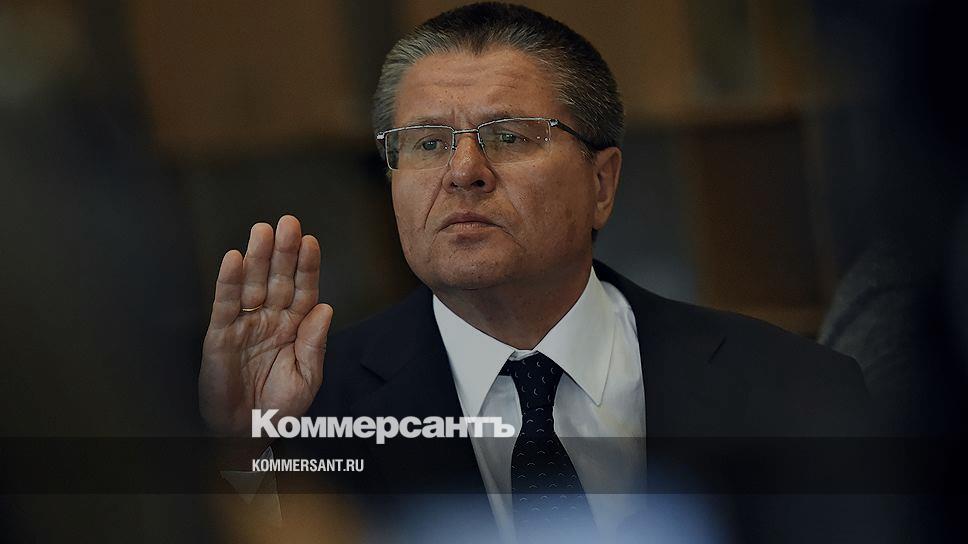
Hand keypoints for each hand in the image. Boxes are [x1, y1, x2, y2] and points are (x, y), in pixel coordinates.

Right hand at [199, 215, 332, 435]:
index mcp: (296, 327)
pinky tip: (232, 259)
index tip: (312, 242)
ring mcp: (245, 325)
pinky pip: (225, 305)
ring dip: (257, 257)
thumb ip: (315, 344)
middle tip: (288, 223)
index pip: (304, 289)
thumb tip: (326, 309)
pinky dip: (228, 282)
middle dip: (284, 251)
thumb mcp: (307, 379)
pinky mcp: (220, 335)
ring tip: (262, 231)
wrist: (247, 433)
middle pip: (279, 278)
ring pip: (252, 284)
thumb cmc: (278, 408)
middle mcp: (271, 320)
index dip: (308, 266)